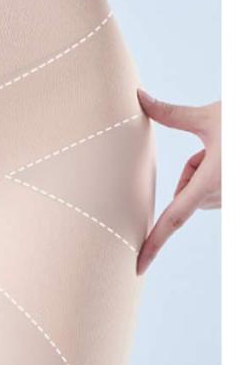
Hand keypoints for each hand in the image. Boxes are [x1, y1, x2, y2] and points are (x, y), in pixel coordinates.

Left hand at [136, 90, 220, 275]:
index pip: (173, 218)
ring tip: (228, 149)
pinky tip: (231, 157)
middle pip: (187, 192)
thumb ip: (171, 114)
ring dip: (207, 168)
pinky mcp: (233, 197)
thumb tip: (139, 97)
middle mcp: (225, 196)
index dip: (153, 243)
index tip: (138, 267)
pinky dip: (218, 173)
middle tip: (214, 145)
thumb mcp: (210, 116)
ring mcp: (232, 199)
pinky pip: (217, 190)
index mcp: (212, 182)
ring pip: (203, 189)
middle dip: (192, 167)